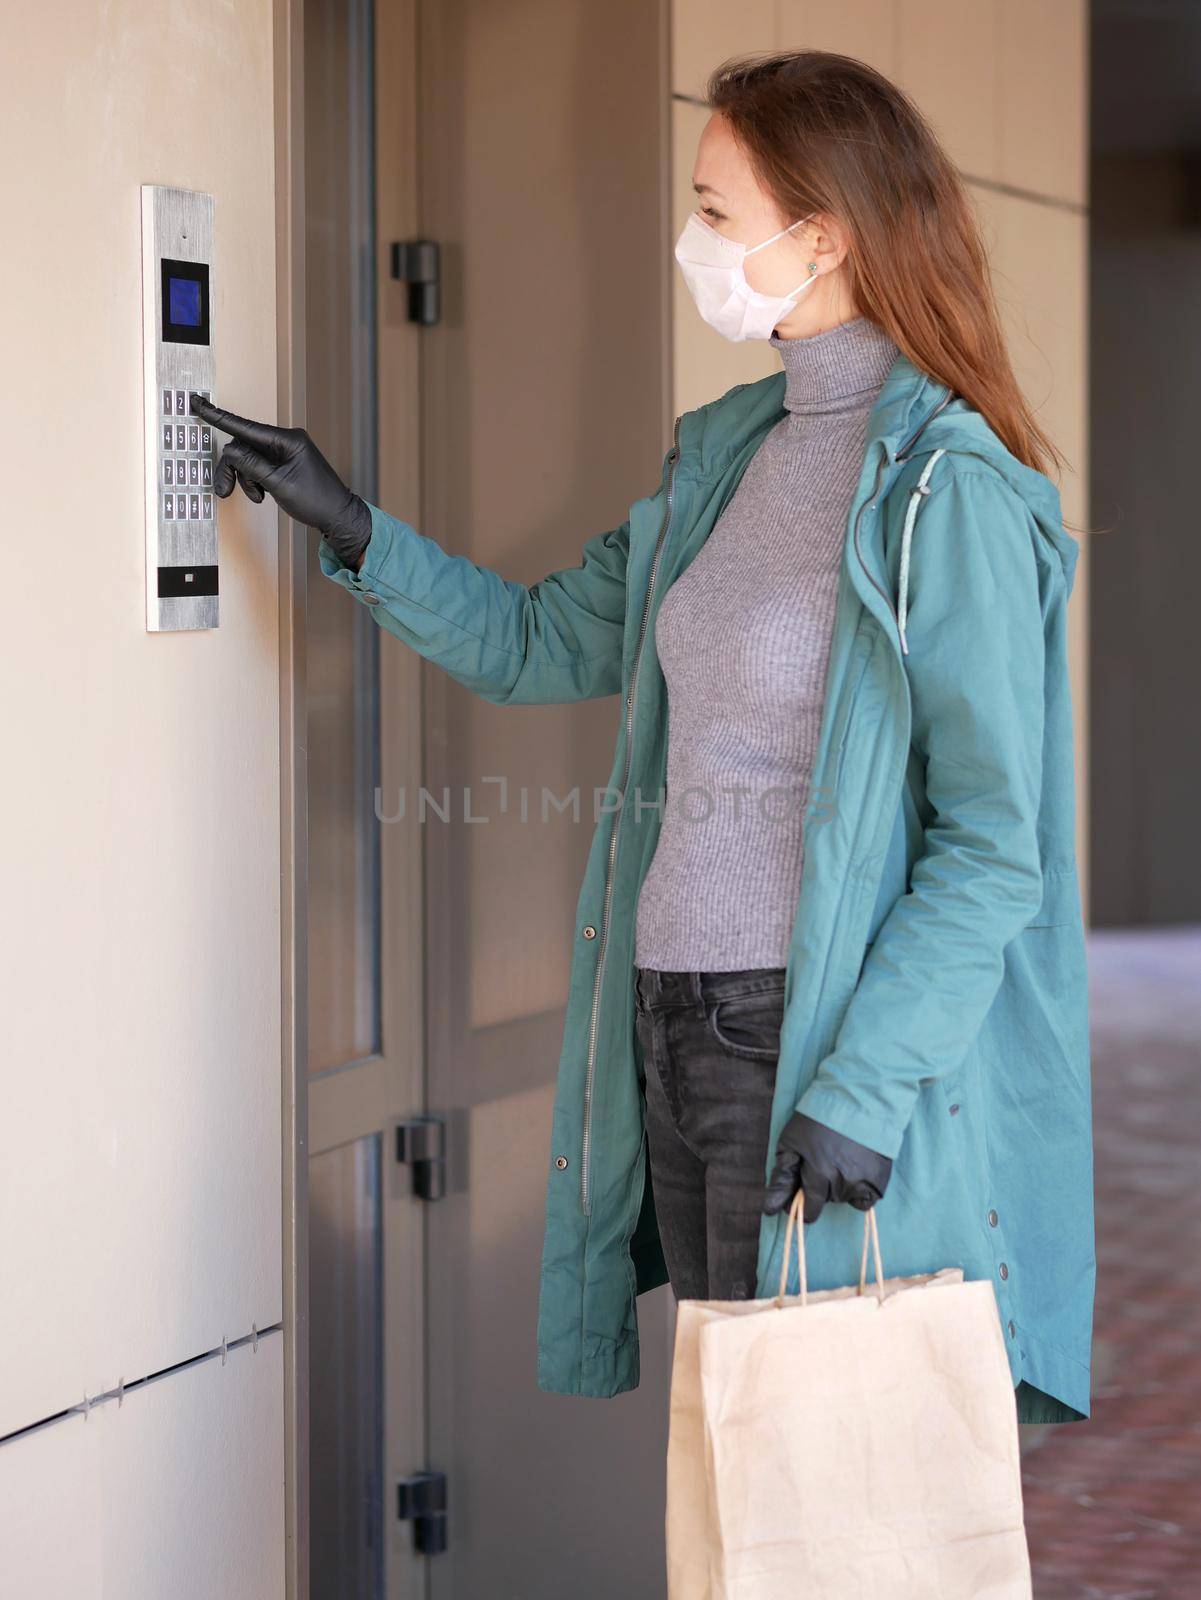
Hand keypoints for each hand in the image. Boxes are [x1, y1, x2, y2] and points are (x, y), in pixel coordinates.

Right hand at [188, 394, 372, 563]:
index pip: (247, 427)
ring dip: (246, 479)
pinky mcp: (283, 463)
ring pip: (249, 459)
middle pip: (244, 446)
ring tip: (257, 496)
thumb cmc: (317, 500)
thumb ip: (251, 465)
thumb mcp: (278, 484)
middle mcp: (286, 441)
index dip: (219, 416)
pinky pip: (259, 466)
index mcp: (288, 439)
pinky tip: (263, 494)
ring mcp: (285, 452)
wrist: (338, 516)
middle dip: (234, 469)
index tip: (198, 404)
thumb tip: (230, 449)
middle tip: (224, 490)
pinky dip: (255, 481)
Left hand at [763, 1111, 891, 1223]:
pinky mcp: (880, 1179)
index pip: (810, 1209)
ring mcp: (864, 1181)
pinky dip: (859, 1190)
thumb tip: (770, 1209)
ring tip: (839, 1158)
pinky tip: (856, 1169)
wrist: (858, 1098)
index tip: (800, 1193)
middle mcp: (843, 1182)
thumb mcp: (791, 1142)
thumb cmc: (818, 1118)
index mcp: (819, 1173)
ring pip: (844, 1198)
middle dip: (820, 1187)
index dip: (802, 1205)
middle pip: (827, 1200)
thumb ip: (782, 1178)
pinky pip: (866, 1200)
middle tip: (822, 1160)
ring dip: (839, 1186)